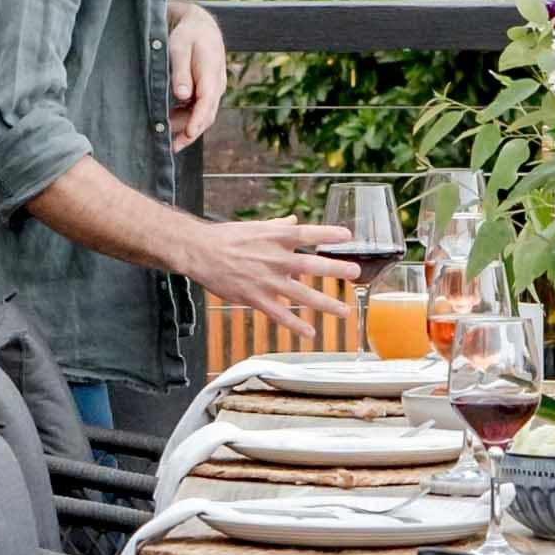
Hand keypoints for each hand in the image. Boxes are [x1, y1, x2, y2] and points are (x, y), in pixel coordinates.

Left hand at [168, 1, 234, 146]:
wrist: (201, 27)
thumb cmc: (188, 35)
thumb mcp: (179, 48)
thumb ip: (181, 71)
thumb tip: (182, 95)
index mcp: (211, 72)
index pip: (206, 101)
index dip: (197, 120)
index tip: (188, 133)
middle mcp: (217, 84)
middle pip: (207, 114)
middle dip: (191, 132)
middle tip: (172, 147)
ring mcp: (214, 89)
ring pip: (204, 114)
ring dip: (187, 127)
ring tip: (166, 137)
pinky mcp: (208, 91)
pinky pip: (200, 110)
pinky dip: (187, 119)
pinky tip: (171, 124)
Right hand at [177, 216, 355, 320]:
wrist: (199, 252)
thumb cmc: (227, 237)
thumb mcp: (256, 227)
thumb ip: (279, 227)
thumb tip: (295, 221)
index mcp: (276, 237)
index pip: (308, 233)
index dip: (329, 234)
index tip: (348, 236)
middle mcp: (275, 258)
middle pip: (312, 265)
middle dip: (336, 269)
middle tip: (355, 273)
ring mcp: (267, 280)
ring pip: (302, 295)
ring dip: (325, 303)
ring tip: (344, 310)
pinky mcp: (255, 298)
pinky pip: (280, 314)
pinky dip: (296, 325)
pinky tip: (311, 332)